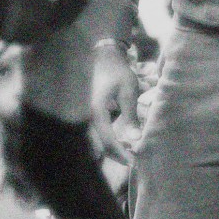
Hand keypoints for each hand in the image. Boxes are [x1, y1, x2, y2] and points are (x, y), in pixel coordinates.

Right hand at [91, 41, 140, 164]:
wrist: (102, 56)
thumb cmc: (117, 71)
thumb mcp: (128, 91)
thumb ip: (131, 116)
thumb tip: (134, 139)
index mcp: (95, 111)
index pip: (107, 141)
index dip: (120, 154)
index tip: (132, 162)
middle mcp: (85, 116)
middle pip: (98, 145)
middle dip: (114, 154)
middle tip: (131, 158)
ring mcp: (83, 115)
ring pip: (94, 141)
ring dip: (109, 148)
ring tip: (126, 150)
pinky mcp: (85, 113)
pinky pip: (93, 133)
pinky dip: (104, 139)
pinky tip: (117, 139)